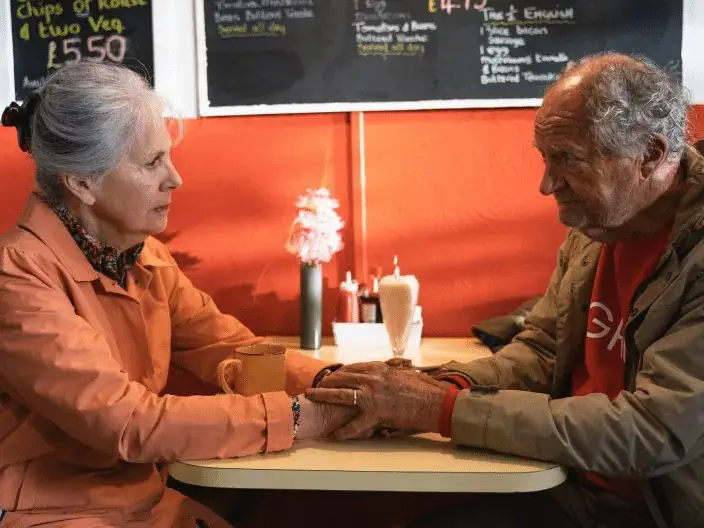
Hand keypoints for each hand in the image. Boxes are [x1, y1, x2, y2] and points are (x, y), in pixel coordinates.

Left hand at [306, 362, 448, 439]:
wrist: (432, 401)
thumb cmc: (422, 388)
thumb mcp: (403, 374)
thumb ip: (389, 372)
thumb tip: (384, 372)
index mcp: (378, 368)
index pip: (352, 367)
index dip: (339, 372)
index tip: (331, 375)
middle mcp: (371, 378)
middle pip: (341, 378)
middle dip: (326, 382)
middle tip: (316, 386)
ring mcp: (371, 395)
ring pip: (340, 394)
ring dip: (323, 395)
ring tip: (312, 397)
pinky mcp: (375, 413)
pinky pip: (354, 424)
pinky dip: (343, 431)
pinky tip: (334, 435)